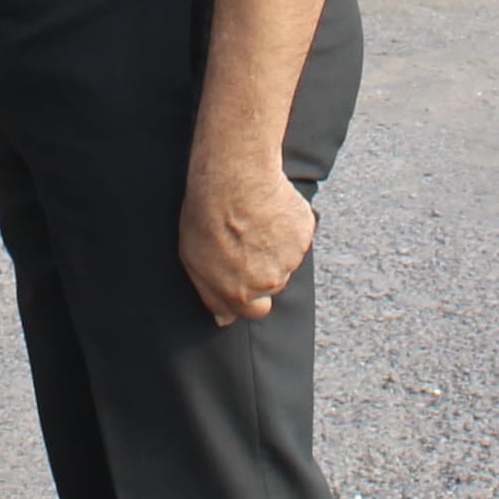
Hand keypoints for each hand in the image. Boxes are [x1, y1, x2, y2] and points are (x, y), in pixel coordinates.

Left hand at [180, 150, 316, 325]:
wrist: (234, 178)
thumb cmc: (206, 216)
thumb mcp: (193, 260)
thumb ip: (213, 294)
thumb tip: (225, 320)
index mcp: (240, 294)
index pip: (255, 310)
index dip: (248, 292)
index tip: (241, 273)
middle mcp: (269, 282)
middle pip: (271, 284)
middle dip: (262, 268)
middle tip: (245, 239)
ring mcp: (290, 258)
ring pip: (286, 259)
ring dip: (274, 245)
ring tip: (254, 219)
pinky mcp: (305, 233)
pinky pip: (298, 235)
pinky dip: (288, 224)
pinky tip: (270, 208)